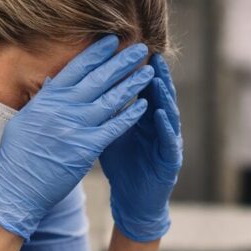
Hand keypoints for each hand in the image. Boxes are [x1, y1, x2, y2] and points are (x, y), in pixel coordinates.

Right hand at [0, 36, 152, 238]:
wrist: (17, 188)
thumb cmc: (17, 157)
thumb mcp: (24, 120)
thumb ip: (42, 100)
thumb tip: (51, 81)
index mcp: (47, 99)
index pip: (77, 68)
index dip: (97, 53)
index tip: (113, 41)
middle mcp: (62, 108)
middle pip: (98, 79)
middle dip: (121, 62)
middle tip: (140, 49)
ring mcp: (76, 127)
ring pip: (111, 99)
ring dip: (132, 84)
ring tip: (148, 72)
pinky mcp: (87, 148)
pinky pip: (114, 127)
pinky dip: (130, 115)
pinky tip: (143, 105)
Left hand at [99, 54, 182, 241]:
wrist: (134, 201)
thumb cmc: (124, 165)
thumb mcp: (109, 134)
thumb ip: (101, 113)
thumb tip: (80, 92)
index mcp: (143, 118)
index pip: (142, 89)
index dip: (137, 70)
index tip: (130, 50)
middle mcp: (158, 126)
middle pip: (158, 96)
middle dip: (156, 75)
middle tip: (152, 54)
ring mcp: (167, 142)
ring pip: (168, 113)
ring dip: (163, 95)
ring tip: (158, 77)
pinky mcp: (170, 160)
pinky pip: (169, 140)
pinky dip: (165, 126)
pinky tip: (160, 113)